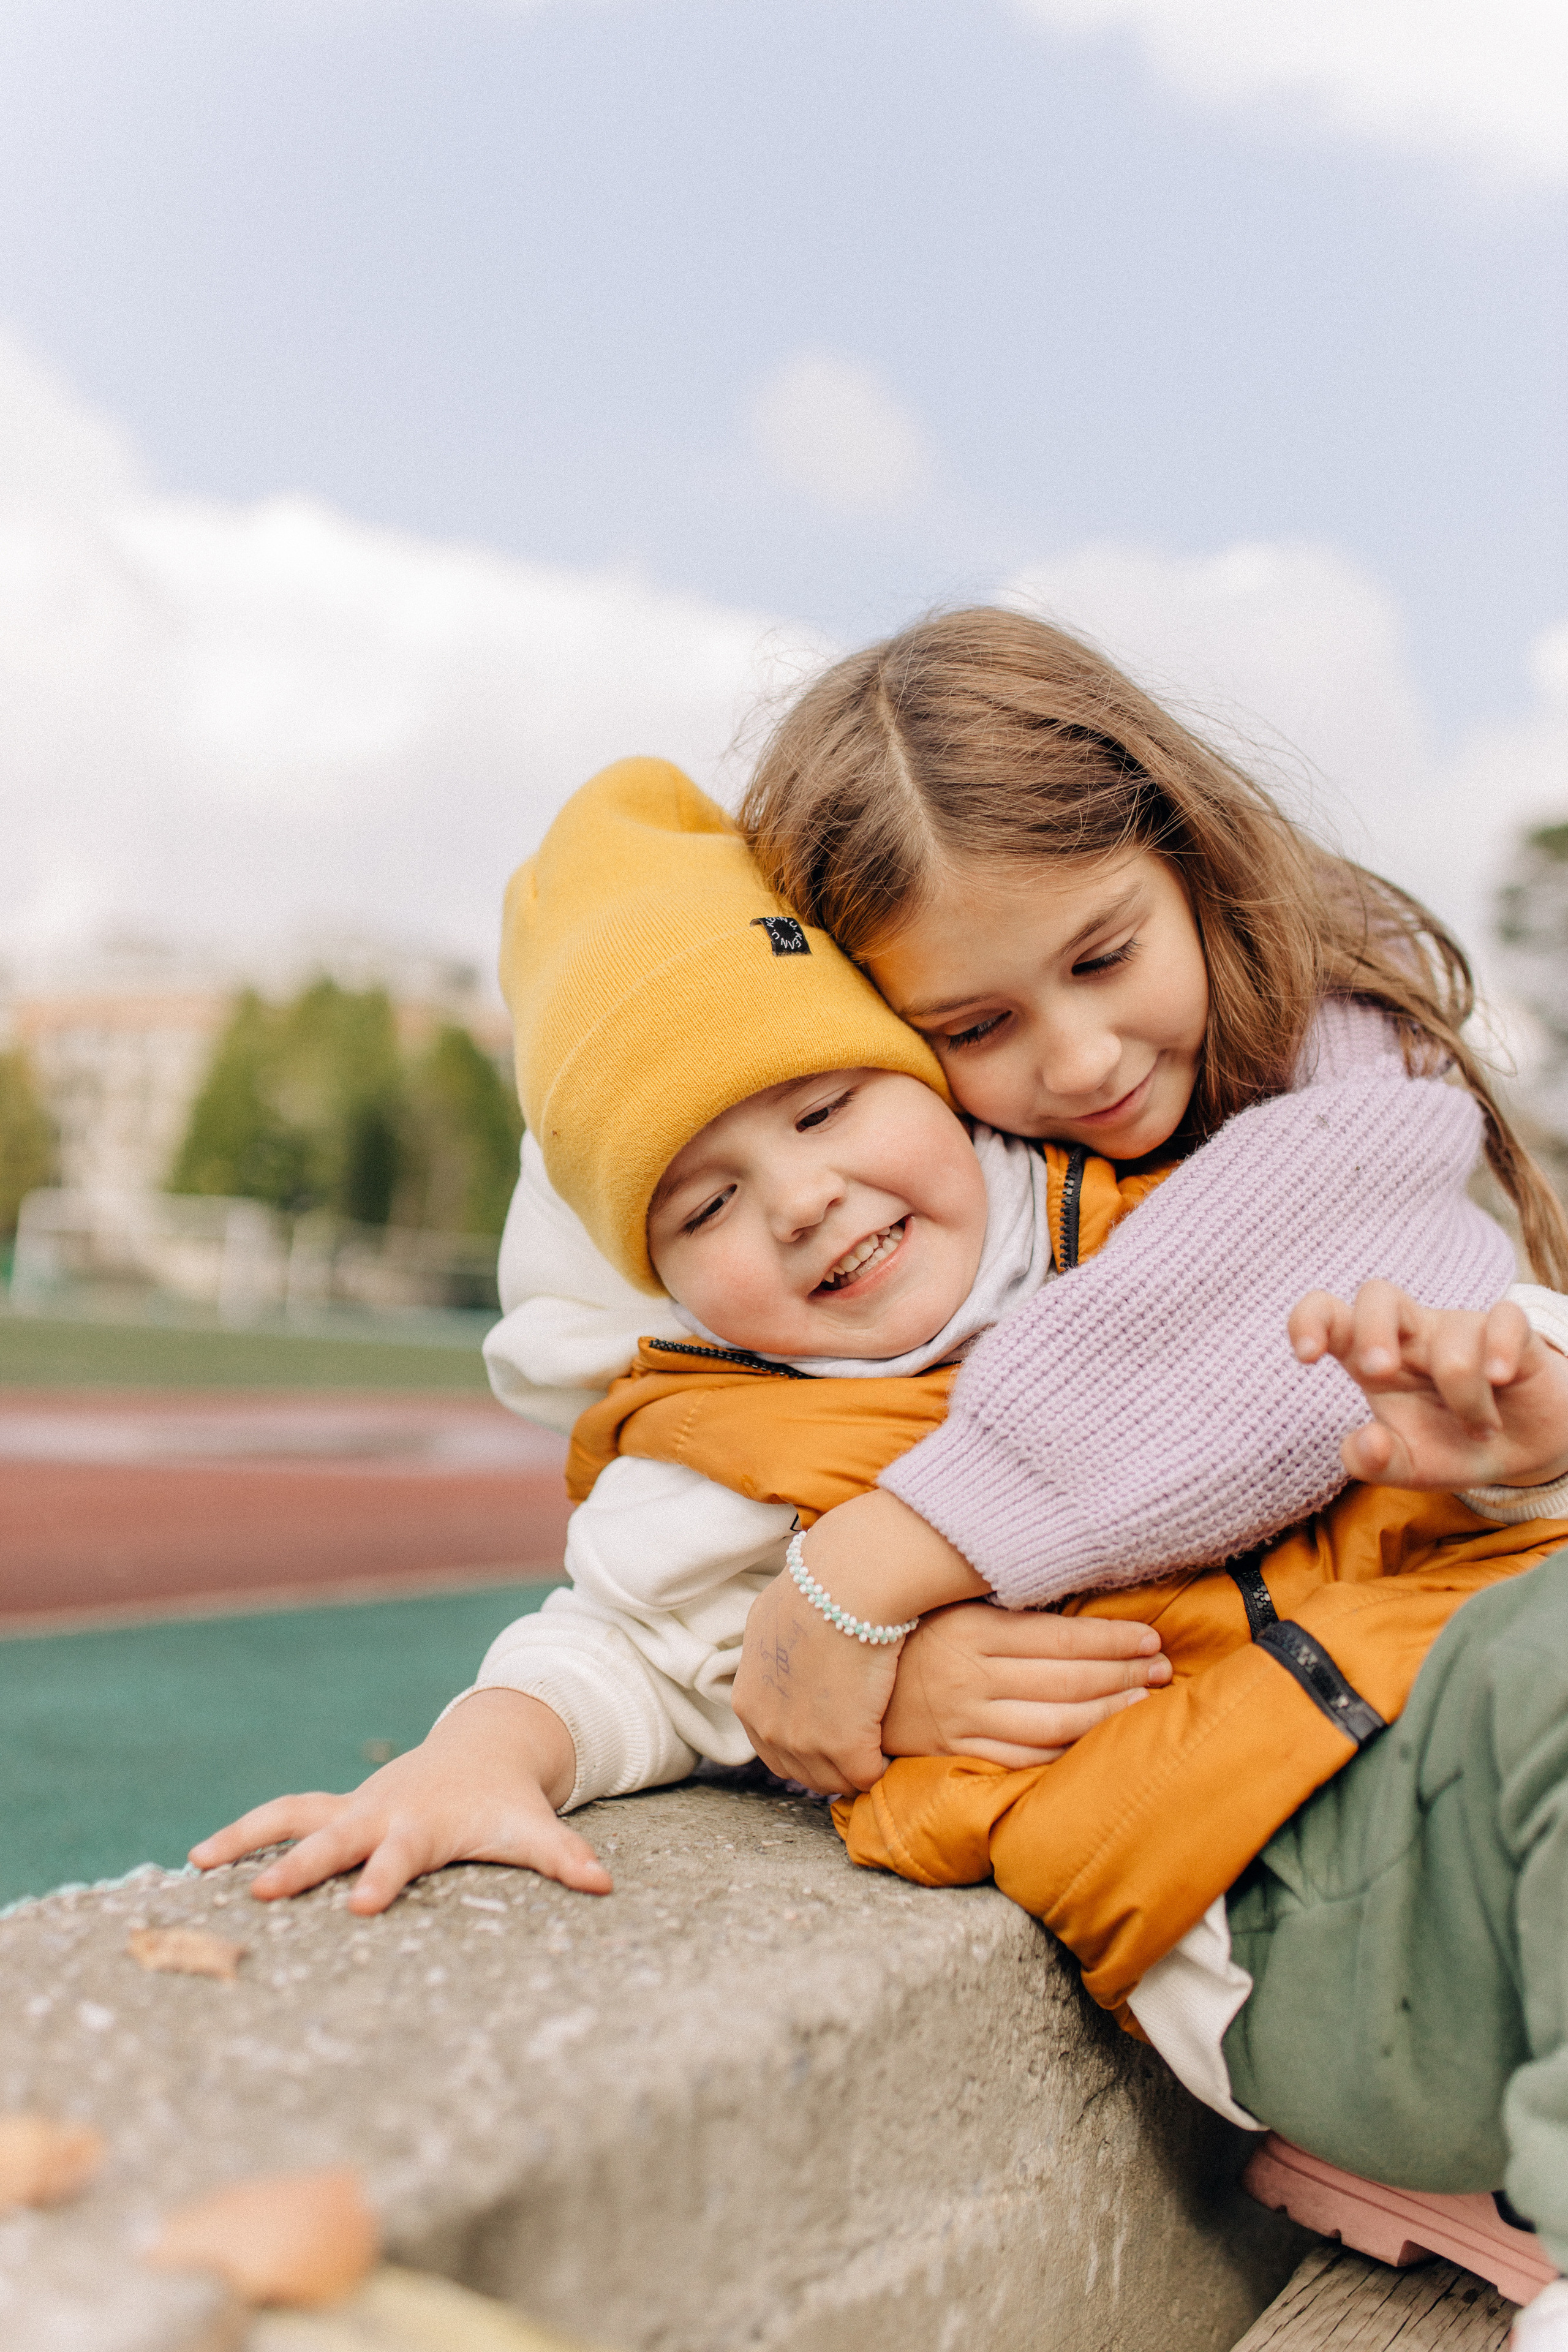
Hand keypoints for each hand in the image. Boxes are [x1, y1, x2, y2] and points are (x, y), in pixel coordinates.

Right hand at [188, 1689, 611, 1912]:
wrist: (484, 1750)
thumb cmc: (505, 1802)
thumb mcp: (534, 1828)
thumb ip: (565, 1857)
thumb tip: (604, 1883)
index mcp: (424, 1825)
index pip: (402, 1856)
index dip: (384, 1879)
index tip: (359, 1906)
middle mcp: (381, 1812)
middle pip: (336, 1838)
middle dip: (302, 1866)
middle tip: (264, 1897)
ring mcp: (354, 1806)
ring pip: (294, 1815)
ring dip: (249, 1836)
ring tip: (199, 1862)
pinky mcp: (338, 1807)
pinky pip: (286, 1814)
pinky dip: (246, 1831)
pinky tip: (203, 1858)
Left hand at [732, 1488, 988, 1794]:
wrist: (846, 1584)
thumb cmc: (818, 1588)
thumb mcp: (771, 1620)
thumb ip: (771, 1652)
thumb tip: (787, 1650)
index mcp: (748, 1700)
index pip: (773, 1748)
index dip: (808, 1744)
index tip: (836, 1730)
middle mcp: (767, 1728)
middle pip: (802, 1771)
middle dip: (832, 1763)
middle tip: (863, 1743)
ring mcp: (803, 1742)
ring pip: (834, 1779)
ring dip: (857, 1766)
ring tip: (879, 1744)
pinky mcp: (843, 1748)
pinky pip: (866, 1776)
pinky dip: (881, 1765)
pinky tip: (893, 1744)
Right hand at [882, 1601, 1171, 1765]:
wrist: (838, 1680)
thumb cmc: (904, 1632)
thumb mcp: (950, 1605)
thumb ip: (1005, 1606)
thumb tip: (1069, 1596)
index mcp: (971, 1632)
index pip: (1058, 1639)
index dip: (1111, 1640)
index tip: (1150, 1638)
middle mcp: (970, 1679)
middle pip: (1065, 1682)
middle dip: (1122, 1675)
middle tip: (1163, 1669)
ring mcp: (963, 1722)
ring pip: (1052, 1725)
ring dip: (1105, 1714)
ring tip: (1143, 1703)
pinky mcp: (955, 1752)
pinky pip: (1023, 1758)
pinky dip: (1065, 1751)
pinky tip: (1095, 1739)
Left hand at [1290, 1281, 1567, 1490]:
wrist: (1519, 1450)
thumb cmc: (1450, 1446)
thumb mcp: (1408, 1467)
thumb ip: (1374, 1462)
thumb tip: (1365, 1443)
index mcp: (1372, 1358)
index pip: (1329, 1315)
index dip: (1308, 1321)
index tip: (1306, 1356)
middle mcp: (1412, 1334)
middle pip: (1378, 1293)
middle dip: (1373, 1330)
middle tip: (1379, 1373)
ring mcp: (1460, 1328)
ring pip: (1453, 1337)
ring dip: (1466, 1396)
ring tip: (1481, 1431)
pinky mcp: (1510, 1332)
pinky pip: (1506, 1318)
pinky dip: (1502, 1351)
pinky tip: (1502, 1381)